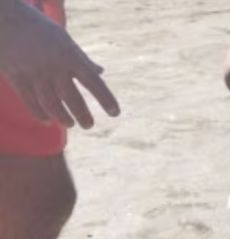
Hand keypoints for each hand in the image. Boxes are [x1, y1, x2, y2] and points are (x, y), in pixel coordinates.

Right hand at [0, 1, 118, 127]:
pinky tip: (48, 121)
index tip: (115, 113)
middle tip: (89, 125)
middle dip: (83, 116)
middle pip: (73, 99)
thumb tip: (101, 72)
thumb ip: (83, 59)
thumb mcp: (65, 40)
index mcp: (70, 56)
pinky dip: (40, 114)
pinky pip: (31, 102)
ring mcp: (35, 74)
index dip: (106, 99)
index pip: (94, 82)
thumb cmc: (39, 29)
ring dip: (63, 118)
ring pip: (52, 105)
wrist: (4, 19)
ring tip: (70, 124)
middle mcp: (54, 67)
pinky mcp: (17, 78)